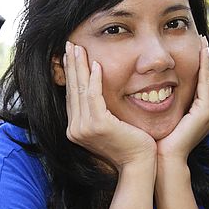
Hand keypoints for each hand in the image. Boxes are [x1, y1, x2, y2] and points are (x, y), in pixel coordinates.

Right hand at [64, 41, 155, 169]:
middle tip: (69, 44)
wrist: (139, 165)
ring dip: (79, 66)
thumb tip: (97, 94)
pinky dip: (94, 79)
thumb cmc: (130, 146)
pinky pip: (93, 96)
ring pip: (80, 90)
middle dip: (70, 65)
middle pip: (72, 90)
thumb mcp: (111, 127)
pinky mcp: (97, 125)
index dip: (71, 74)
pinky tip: (96, 64)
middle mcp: (75, 129)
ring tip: (78, 47)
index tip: (70, 56)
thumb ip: (100, 113)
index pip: (72, 96)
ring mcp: (83, 128)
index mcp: (76, 129)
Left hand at [156, 35, 208, 161]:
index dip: (198, 66)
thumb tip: (146, 92)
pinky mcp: (205, 113)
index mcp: (200, 115)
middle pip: (207, 79)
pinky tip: (200, 52)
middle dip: (204, 59)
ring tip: (203, 41)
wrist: (161, 161)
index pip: (200, 85)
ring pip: (208, 79)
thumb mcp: (161, 119)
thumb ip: (162, 105)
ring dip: (205, 59)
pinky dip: (202, 68)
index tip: (195, 48)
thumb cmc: (156, 144)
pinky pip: (204, 84)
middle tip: (202, 38)